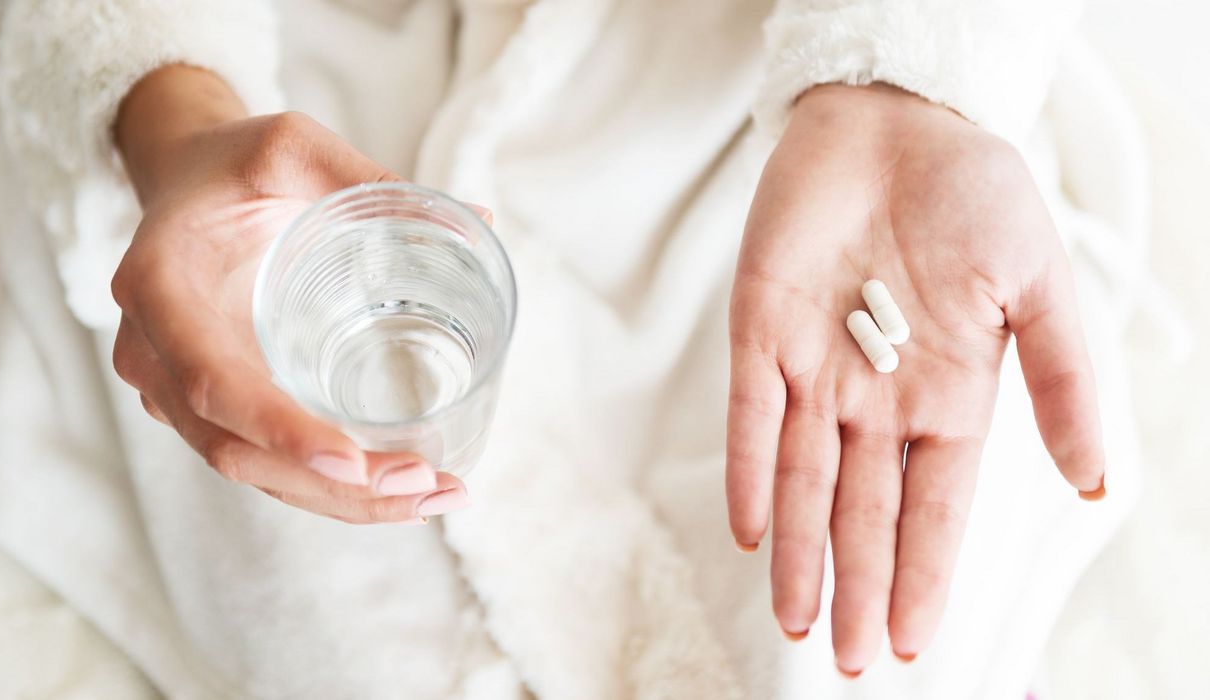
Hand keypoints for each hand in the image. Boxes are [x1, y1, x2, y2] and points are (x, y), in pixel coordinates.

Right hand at [111, 66, 469, 522]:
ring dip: (341, 500)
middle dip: (332, 485)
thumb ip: (366, 178)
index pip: (212, 382)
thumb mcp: (290, 146)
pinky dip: (329, 486)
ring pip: (253, 471)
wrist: (184, 180)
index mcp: (160, 288)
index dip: (280, 431)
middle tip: (424, 482)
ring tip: (433, 496)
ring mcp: (177, 388)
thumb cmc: (234, 163)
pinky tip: (400, 488)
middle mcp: (155, 353)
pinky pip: (264, 460)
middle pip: (235, 450)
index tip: (354, 461)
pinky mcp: (213, 404)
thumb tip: (479, 220)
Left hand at [725, 84, 1103, 671]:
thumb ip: (1061, 380)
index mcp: (947, 397)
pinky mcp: (761, 332)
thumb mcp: (1038, 285)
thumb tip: (1095, 482)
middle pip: (864, 509)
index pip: (933, 507)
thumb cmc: (973, 195)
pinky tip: (750, 528)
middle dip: (858, 583)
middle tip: (847, 659)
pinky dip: (747, 468)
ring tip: (798, 618)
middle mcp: (877, 399)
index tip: (911, 641)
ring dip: (800, 548)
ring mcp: (815, 369)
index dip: (924, 573)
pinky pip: (750, 414)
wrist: (896, 121)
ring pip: (801, 478)